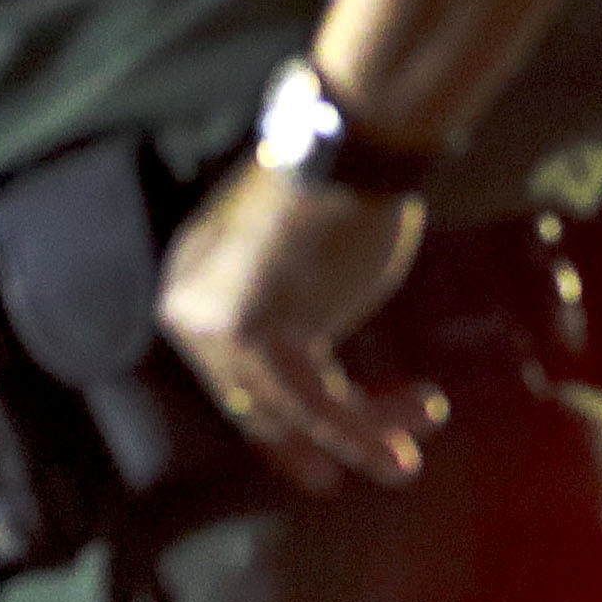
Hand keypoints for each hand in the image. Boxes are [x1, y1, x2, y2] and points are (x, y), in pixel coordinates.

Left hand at [154, 161, 445, 495]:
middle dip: (331, 433)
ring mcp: (222, 326)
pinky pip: (318, 407)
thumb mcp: (291, 250)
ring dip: (363, 434)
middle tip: (380, 460)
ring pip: (294, 407)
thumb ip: (284, 301)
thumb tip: (307, 343)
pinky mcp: (263, 338)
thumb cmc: (341, 180)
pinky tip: (397, 462)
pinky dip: (361, 437)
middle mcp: (192, 310)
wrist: (354, 139)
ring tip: (411, 455)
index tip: (321, 443)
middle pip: (260, 397)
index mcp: (190, 285)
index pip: (232, 373)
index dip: (284, 417)